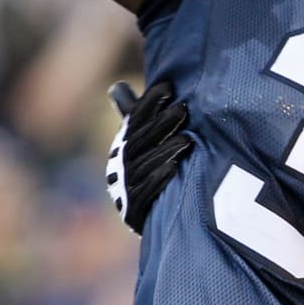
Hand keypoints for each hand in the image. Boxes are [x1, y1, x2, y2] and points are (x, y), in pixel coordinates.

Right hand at [105, 80, 193, 233]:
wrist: (146, 218)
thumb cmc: (147, 170)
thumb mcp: (141, 143)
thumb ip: (134, 117)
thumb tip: (116, 86)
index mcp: (122, 147)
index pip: (134, 121)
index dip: (149, 103)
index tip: (168, 86)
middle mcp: (119, 167)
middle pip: (140, 141)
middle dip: (161, 124)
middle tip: (182, 109)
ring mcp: (125, 189)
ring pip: (144, 166)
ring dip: (165, 151)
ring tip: (187, 140)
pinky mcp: (134, 211)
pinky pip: (145, 193)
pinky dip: (159, 179)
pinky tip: (174, 169)